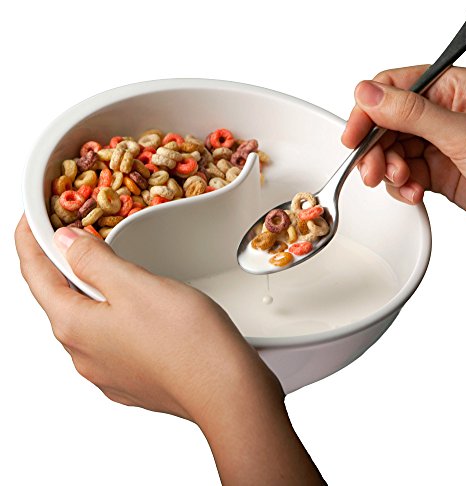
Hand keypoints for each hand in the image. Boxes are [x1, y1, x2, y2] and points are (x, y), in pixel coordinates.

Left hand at [15, 216, 324, 484]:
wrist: (224, 390)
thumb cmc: (185, 339)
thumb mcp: (134, 284)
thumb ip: (92, 260)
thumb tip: (65, 243)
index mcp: (74, 326)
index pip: (35, 274)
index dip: (30, 241)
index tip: (32, 219)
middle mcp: (82, 354)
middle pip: (60, 298)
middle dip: (63, 265)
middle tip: (76, 236)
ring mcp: (107, 371)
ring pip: (89, 318)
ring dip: (93, 290)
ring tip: (111, 269)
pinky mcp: (132, 378)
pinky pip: (112, 338)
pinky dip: (115, 314)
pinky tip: (137, 306)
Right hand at [342, 66, 465, 230]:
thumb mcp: (461, 133)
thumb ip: (411, 113)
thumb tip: (368, 93)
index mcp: (449, 89)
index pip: (391, 88)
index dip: (367, 112)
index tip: (353, 137)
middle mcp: (439, 114)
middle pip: (385, 125)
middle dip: (376, 150)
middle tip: (373, 170)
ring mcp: (435, 143)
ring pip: (389, 152)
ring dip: (389, 171)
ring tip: (405, 182)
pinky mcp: (433, 171)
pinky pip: (401, 175)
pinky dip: (402, 187)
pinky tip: (415, 192)